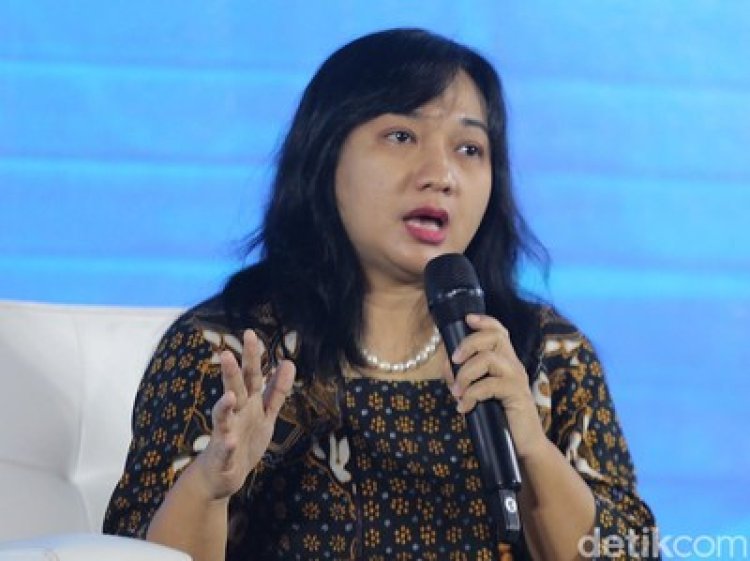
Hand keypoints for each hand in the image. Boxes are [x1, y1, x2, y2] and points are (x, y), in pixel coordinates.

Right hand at [193, 329, 295, 499]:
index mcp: (248, 403)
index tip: (251, 334)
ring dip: (224, 406)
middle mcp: (235, 414)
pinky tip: (230, 441)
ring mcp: (226, 434)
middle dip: (232, 373)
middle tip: (227, 353)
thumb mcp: (265, 414)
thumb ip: (277, 391)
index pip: (251, 376)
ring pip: (224, 417)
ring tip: (228, 395)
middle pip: (235, 390)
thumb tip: (289, 362)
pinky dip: (227, 446)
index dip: (252, 357)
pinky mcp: (223, 456)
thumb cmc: (243, 441)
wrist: (221, 476)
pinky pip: (225, 450)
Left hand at [446, 313, 546, 458]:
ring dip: (465, 374)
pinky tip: (464, 408)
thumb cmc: (498, 418)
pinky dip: (471, 395)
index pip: (499, 332)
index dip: (484, 321)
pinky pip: (489, 385)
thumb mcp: (478, 393)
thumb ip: (464, 377)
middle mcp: (513, 365)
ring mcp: (517, 379)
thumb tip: (446, 366)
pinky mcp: (517, 395)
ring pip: (488, 359)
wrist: (523, 445)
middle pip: (494, 337)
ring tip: (456, 392)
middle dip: (468, 344)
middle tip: (453, 360)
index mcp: (505, 361)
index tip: (467, 319)